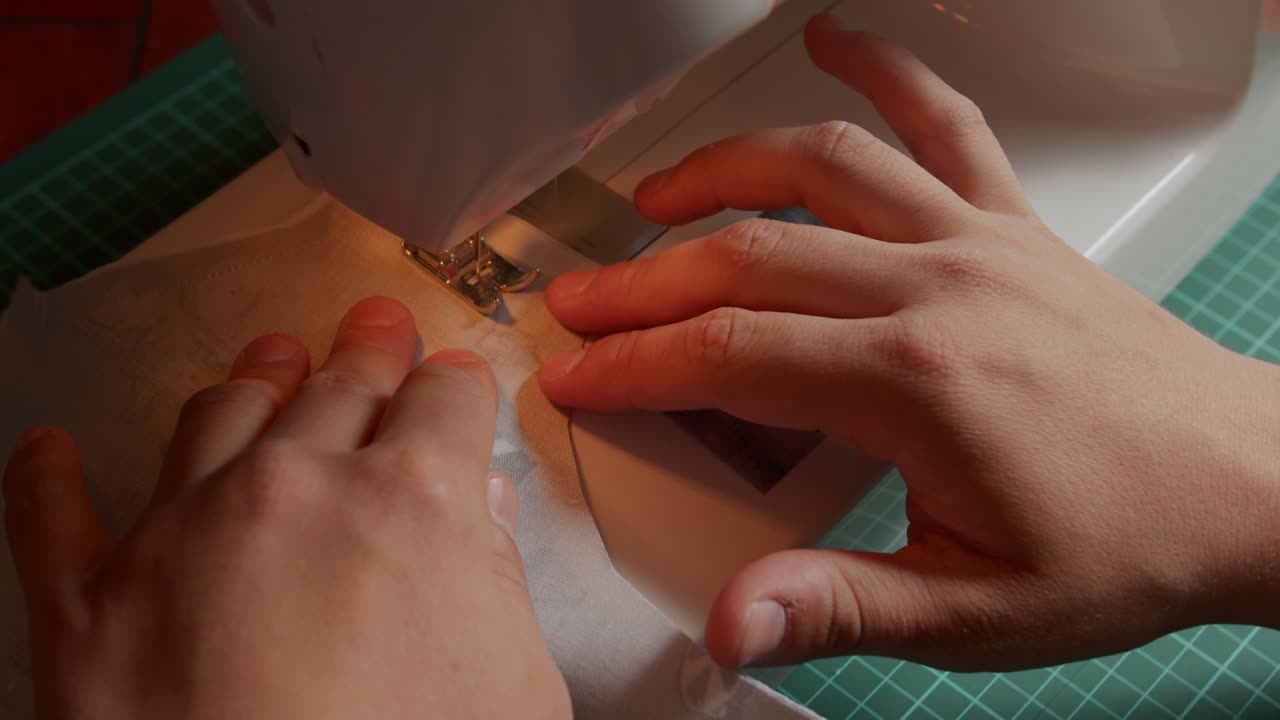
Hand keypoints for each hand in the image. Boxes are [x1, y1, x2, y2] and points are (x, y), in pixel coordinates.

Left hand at [4, 297, 568, 719]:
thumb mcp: (517, 689)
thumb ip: (497, 582)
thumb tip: (482, 515)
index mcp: (412, 501)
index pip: (448, 402)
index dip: (458, 385)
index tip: (456, 377)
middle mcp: (293, 488)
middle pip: (340, 387)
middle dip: (365, 351)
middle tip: (372, 326)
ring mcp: (180, 534)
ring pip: (218, 415)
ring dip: (249, 379)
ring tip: (265, 359)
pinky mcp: (84, 604)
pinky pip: (52, 517)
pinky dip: (48, 478)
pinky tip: (48, 449)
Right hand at [537, 16, 1279, 671]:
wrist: (1246, 488)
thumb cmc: (1124, 546)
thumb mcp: (973, 613)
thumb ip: (840, 608)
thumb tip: (733, 622)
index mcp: (916, 382)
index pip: (730, 356)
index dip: (635, 364)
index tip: (578, 373)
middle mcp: (939, 288)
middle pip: (749, 258)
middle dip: (644, 281)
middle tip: (579, 299)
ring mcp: (978, 241)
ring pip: (821, 167)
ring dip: (722, 171)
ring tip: (655, 195)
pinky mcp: (1014, 225)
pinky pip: (944, 122)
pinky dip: (885, 70)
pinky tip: (837, 38)